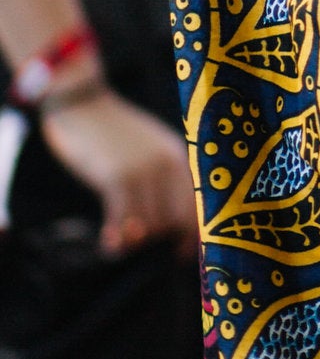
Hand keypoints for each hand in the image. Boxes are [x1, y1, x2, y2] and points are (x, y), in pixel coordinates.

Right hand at [40, 90, 197, 255]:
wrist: (84, 103)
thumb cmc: (116, 131)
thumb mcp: (150, 147)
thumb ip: (162, 175)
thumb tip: (168, 219)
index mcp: (179, 156)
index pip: (196, 206)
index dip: (192, 236)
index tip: (181, 255)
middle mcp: (166, 165)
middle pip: (175, 221)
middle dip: (161, 243)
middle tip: (144, 254)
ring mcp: (142, 171)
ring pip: (149, 225)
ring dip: (135, 244)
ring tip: (121, 248)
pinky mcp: (116, 178)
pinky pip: (123, 221)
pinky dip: (117, 239)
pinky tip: (108, 244)